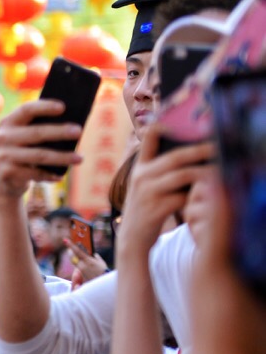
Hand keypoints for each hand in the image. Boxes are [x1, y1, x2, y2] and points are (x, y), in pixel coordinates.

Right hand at [0, 101, 83, 200]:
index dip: (44, 107)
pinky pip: (35, 173)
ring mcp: (3, 156)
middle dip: (59, 132)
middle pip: (36, 133)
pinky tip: (60, 176)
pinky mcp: (7, 173)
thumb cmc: (24, 152)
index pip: (26, 110)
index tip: (63, 107)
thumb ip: (40, 128)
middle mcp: (3, 137)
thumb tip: (72, 125)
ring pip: (39, 155)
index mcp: (8, 123)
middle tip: (78, 131)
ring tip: (80, 158)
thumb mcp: (25, 137)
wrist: (5, 180)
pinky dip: (50, 175)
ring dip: (62, 157)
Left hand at [63, 239, 107, 283]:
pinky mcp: (81, 274)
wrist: (103, 282)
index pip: (77, 251)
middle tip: (69, 248)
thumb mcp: (101, 262)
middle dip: (70, 252)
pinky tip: (80, 261)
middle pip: (72, 257)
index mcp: (87, 260)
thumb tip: (93, 254)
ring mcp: (81, 270)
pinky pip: (77, 266)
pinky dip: (77, 262)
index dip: (70, 245)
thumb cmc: (103, 271)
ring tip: (73, 252)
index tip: (65, 240)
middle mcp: (82, 265)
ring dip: (73, 257)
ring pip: (73, 262)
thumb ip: (96, 257)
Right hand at [117, 128, 213, 254]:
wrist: (132, 238)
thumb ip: (159, 170)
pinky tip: (209, 194)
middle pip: (174, 158)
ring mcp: (147, 193)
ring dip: (204, 173)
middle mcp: (141, 177)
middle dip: (199, 150)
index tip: (174, 115)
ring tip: (221, 170)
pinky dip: (197, 196)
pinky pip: (182, 198)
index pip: (148, 141)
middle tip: (218, 145)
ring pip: (181, 176)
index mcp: (139, 168)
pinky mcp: (156, 209)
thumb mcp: (145, 186)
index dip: (159, 126)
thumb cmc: (146, 208)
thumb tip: (189, 154)